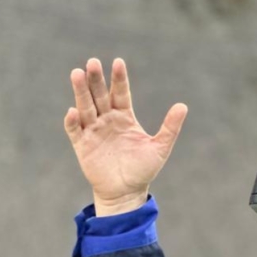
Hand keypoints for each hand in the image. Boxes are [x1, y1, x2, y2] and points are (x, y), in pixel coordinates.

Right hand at [64, 57, 187, 215]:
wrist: (126, 194)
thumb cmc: (142, 170)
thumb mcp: (160, 148)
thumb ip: (170, 128)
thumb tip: (183, 106)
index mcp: (124, 117)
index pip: (120, 93)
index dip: (119, 78)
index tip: (118, 62)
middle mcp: (107, 120)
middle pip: (100, 95)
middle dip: (96, 79)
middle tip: (93, 62)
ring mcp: (94, 131)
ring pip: (86, 107)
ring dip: (81, 92)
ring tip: (77, 74)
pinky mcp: (83, 145)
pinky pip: (75, 130)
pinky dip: (73, 121)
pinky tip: (74, 111)